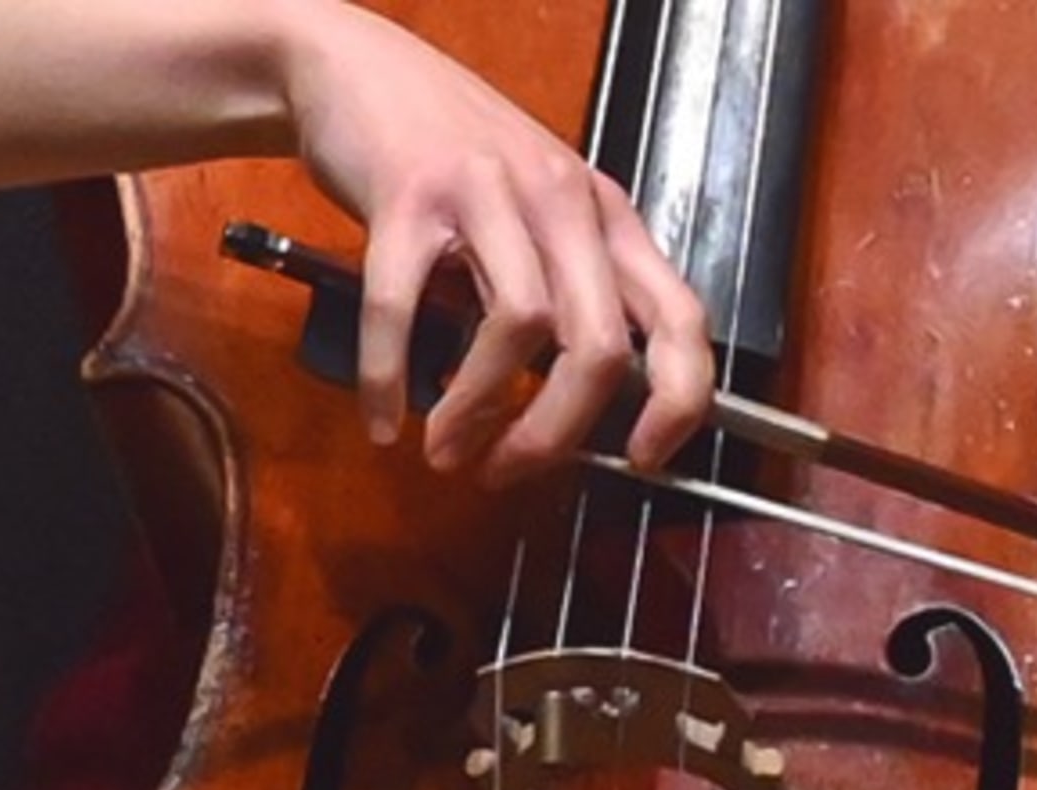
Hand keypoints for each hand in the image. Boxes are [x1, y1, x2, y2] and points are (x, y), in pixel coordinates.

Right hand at [274, 1, 714, 480]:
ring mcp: (487, 192)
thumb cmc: (445, 151)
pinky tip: (383, 418)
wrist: (355, 68)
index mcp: (603, 214)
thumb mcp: (531, 211)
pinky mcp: (408, 194)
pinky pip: (404, 305)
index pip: (681, 316)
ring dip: (476, 411)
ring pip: (516, 327)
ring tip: (444, 450)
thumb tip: (568, 409)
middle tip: (507, 473)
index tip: (646, 459)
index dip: (679, 401)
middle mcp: (559, 200)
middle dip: (555, 434)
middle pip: (598, 344)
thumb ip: (560, 290)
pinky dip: (391, 377)